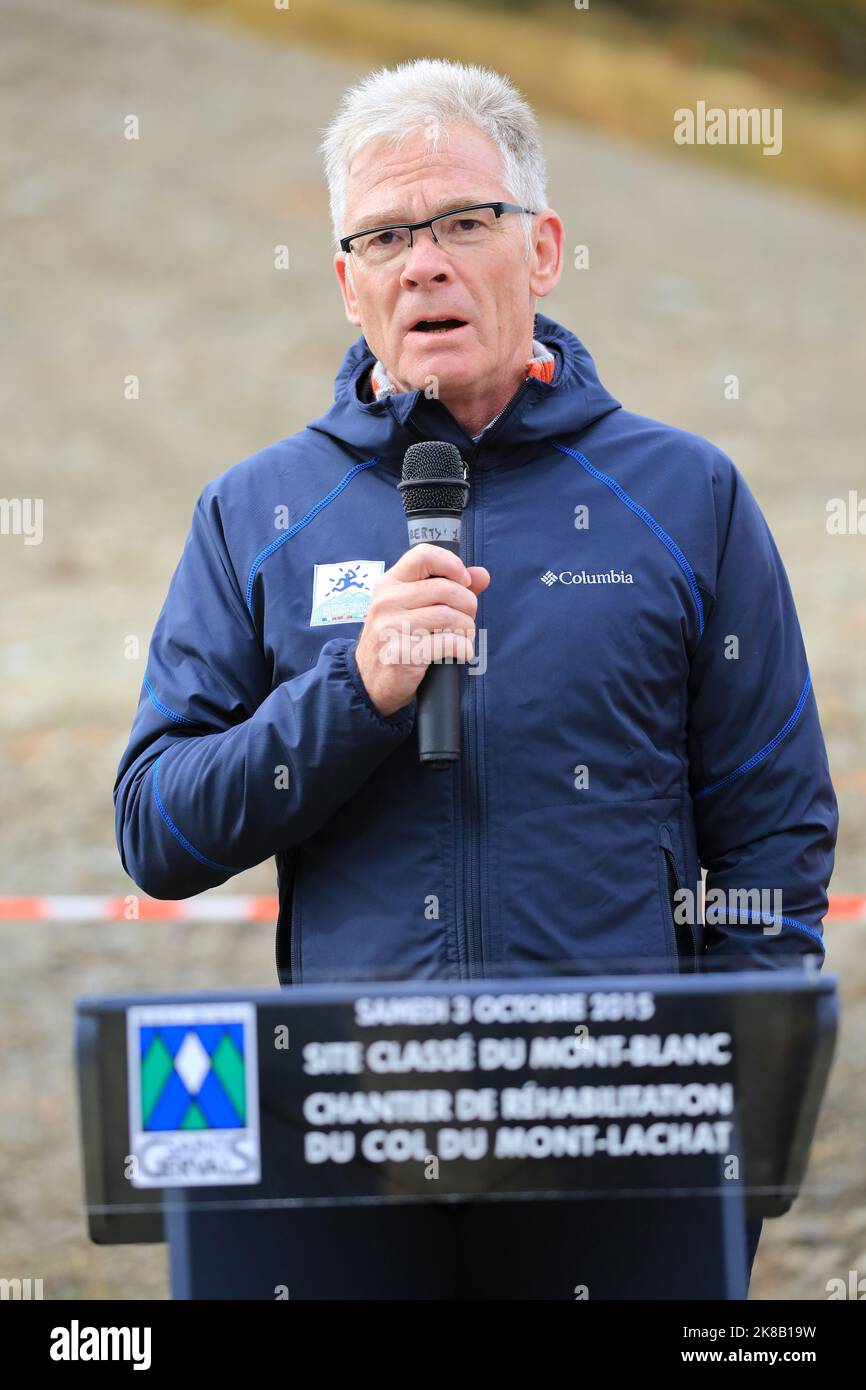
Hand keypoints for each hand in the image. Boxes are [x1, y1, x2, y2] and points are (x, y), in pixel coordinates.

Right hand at [354, 543, 490, 717]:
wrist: (370, 681)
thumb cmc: (398, 640)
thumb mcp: (414, 608)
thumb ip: (449, 587)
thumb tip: (482, 575)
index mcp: (390, 583)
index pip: (424, 555)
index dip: (452, 565)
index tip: (463, 582)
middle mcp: (387, 601)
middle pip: (446, 589)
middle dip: (468, 605)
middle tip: (465, 619)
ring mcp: (390, 627)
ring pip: (449, 616)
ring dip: (466, 629)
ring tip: (462, 637)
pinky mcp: (400, 653)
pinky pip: (447, 643)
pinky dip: (463, 648)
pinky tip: (460, 652)